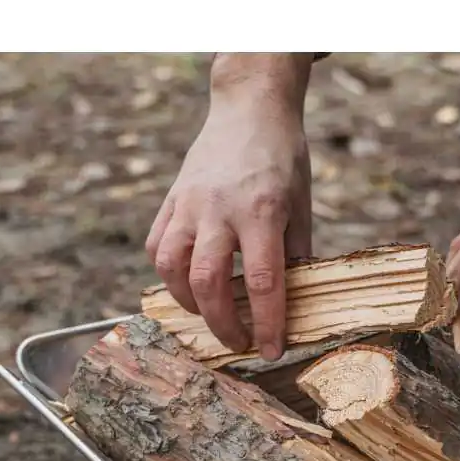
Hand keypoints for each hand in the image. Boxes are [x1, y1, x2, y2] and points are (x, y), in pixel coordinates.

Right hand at [146, 55, 313, 360]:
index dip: (266, 324)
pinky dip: (168, 276)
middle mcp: (219, 209)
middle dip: (222, 324)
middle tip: (239, 343)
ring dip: (189, 303)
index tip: (272, 351)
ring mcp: (189, 204)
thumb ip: (295, 256)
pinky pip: (158, 247)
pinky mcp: (171, 200)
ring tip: (209, 316)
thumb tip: (292, 306)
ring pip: (172, 268)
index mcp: (261, 212)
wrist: (249, 109)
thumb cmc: (283, 160)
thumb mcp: (301, 207)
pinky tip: (186, 286)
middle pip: (209, 282)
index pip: (262, 282)